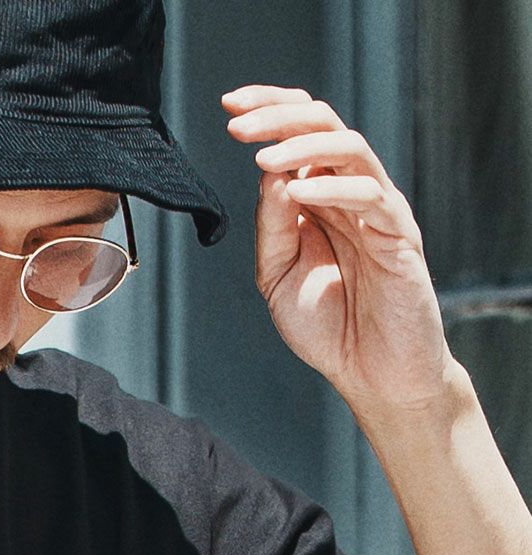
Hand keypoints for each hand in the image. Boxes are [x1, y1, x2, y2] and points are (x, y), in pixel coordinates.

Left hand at [220, 84, 457, 414]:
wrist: (372, 375)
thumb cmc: (328, 328)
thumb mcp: (277, 277)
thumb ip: (270, 229)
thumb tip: (269, 173)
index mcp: (320, 196)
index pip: (299, 132)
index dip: (267, 110)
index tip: (228, 106)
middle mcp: (350, 192)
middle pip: (324, 124)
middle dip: (278, 117)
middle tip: (236, 125)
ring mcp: (378, 209)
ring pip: (349, 149)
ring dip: (303, 145)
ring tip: (263, 156)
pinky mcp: (398, 235)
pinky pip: (370, 196)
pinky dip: (332, 189)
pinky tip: (297, 193)